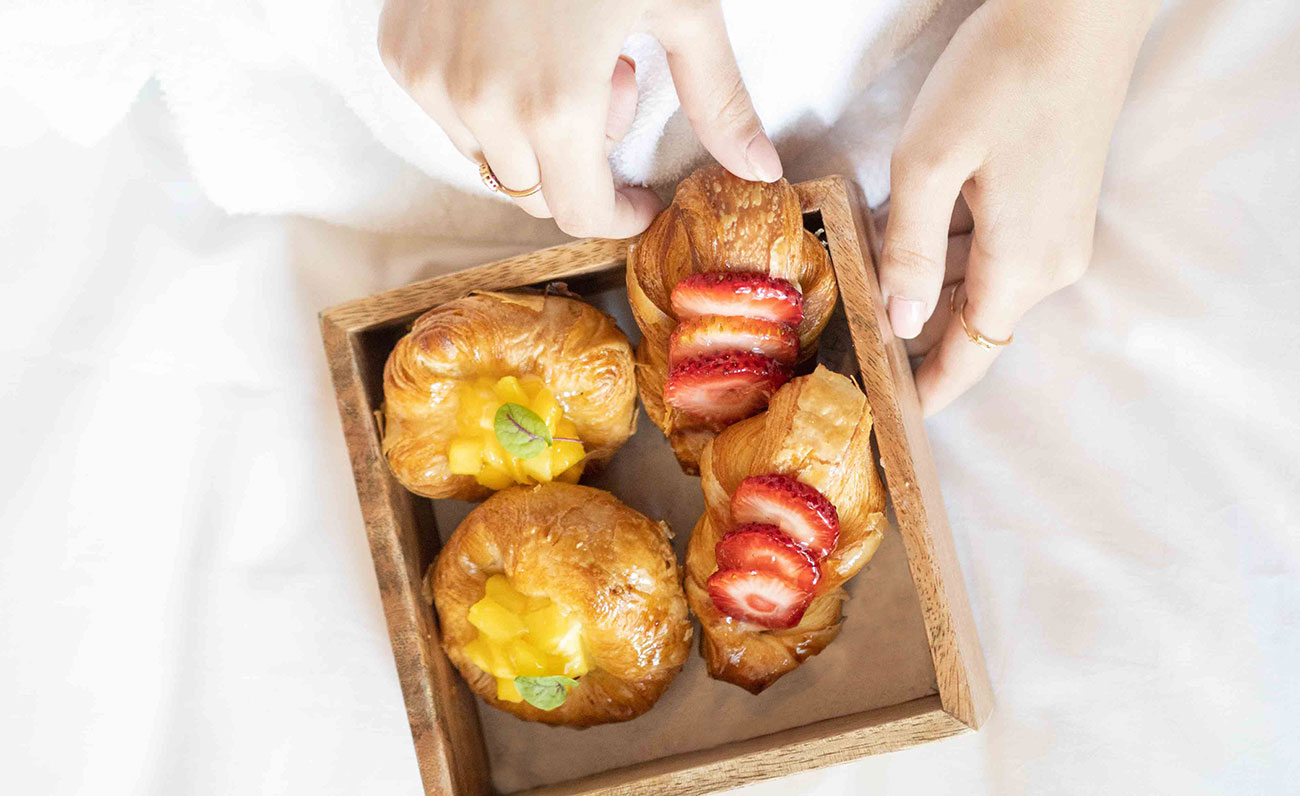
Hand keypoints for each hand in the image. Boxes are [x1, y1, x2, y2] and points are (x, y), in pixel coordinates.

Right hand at [378, 0, 782, 238]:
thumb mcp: (680, 8)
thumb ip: (717, 99)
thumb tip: (760, 169)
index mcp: (555, 108)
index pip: (579, 213)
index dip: (617, 215)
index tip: (638, 198)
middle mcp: (482, 107)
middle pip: (536, 192)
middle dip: (584, 162)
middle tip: (613, 81)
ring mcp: (433, 81)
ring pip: (492, 157)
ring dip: (534, 132)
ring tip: (564, 52)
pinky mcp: (403, 55)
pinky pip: (450, 114)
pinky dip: (488, 99)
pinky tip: (517, 42)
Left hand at [879, 0, 1159, 415]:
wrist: (1078, 11)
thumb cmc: (1002, 77)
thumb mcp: (931, 164)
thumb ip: (911, 250)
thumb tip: (900, 323)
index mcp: (1022, 267)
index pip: (968, 360)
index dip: (928, 391)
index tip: (887, 414)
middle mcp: (1048, 264)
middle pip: (968, 323)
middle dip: (911, 329)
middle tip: (845, 332)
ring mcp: (1056, 234)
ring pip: (975, 283)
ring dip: (922, 279)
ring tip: (858, 267)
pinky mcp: (1053, 204)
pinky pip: (990, 249)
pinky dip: (945, 246)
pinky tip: (901, 223)